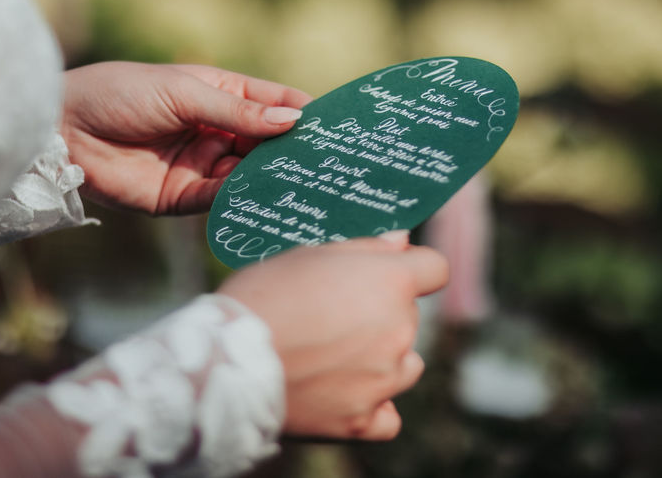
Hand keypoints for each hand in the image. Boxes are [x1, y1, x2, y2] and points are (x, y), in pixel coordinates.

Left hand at [60, 62, 310, 214]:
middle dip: (294, 150)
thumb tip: (295, 117)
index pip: (273, 102)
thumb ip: (239, 111)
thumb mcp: (185, 93)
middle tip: (330, 160)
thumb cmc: (120, 93)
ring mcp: (201, 165)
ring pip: (249, 173)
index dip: (303, 111)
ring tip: (306, 181)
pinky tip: (267, 196)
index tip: (337, 124)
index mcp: (219, 94)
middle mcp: (215, 130)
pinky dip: (244, 197)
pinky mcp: (182, 198)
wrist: (60, 129)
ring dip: (273, 176)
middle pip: (267, 142)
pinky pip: (222, 198)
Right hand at [217, 232, 449, 439]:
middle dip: (382, 312)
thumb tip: (402, 240)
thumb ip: (365, 246)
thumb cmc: (263, 295)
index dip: (415, 266)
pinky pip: (387, 415)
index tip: (393, 270)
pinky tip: (347, 394)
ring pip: (405, 365)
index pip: (435, 269)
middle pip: (410, 316)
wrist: (226, 361)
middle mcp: (399, 330)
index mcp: (390, 282)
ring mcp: (384, 379)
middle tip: (333, 313)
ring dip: (383, 358)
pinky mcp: (362, 420)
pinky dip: (373, 406)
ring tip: (335, 355)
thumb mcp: (309, 254)